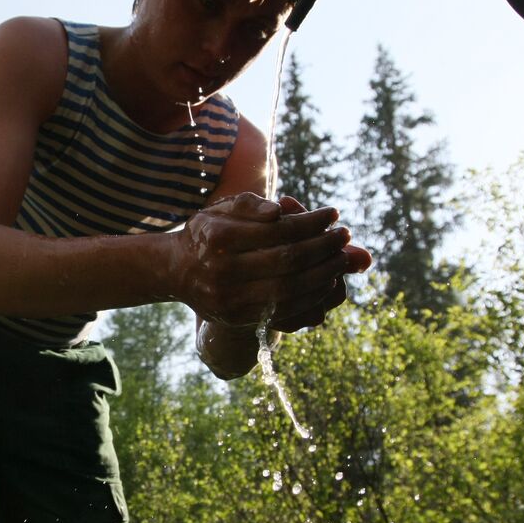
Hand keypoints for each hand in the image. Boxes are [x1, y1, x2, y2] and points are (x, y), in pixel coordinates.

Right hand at [173, 193, 366, 327]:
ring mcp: (229, 298)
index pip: (278, 230)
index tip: (334, 213)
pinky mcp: (237, 318)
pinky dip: (310, 297)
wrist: (178, 272)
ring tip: (342, 258)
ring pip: (289, 288)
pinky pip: (283, 309)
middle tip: (344, 235)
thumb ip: (250, 205)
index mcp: (219, 237)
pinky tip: (326, 282)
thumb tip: (281, 210)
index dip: (311, 222)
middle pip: (287, 260)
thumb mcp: (221, 209)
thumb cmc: (208, 233)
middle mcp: (222, 270)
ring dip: (323, 274)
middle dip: (323, 247)